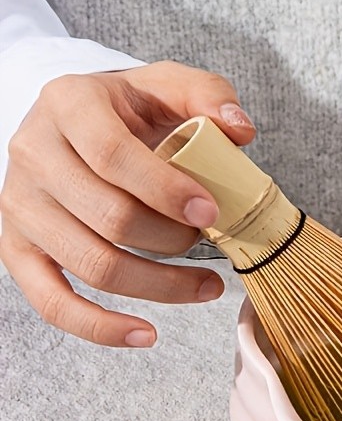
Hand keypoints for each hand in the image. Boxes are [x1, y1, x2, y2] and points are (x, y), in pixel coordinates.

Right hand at [0, 61, 255, 346]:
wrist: (75, 126)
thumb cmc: (130, 109)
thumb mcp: (168, 85)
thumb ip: (208, 95)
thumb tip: (240, 131)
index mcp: (68, 104)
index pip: (112, 155)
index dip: (166, 190)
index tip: (211, 212)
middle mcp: (33, 153)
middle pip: (108, 217)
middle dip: (173, 240)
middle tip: (209, 239)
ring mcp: (21, 206)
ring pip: (92, 265)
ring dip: (160, 286)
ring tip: (207, 286)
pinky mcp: (18, 250)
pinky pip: (52, 302)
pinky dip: (100, 327)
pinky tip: (147, 335)